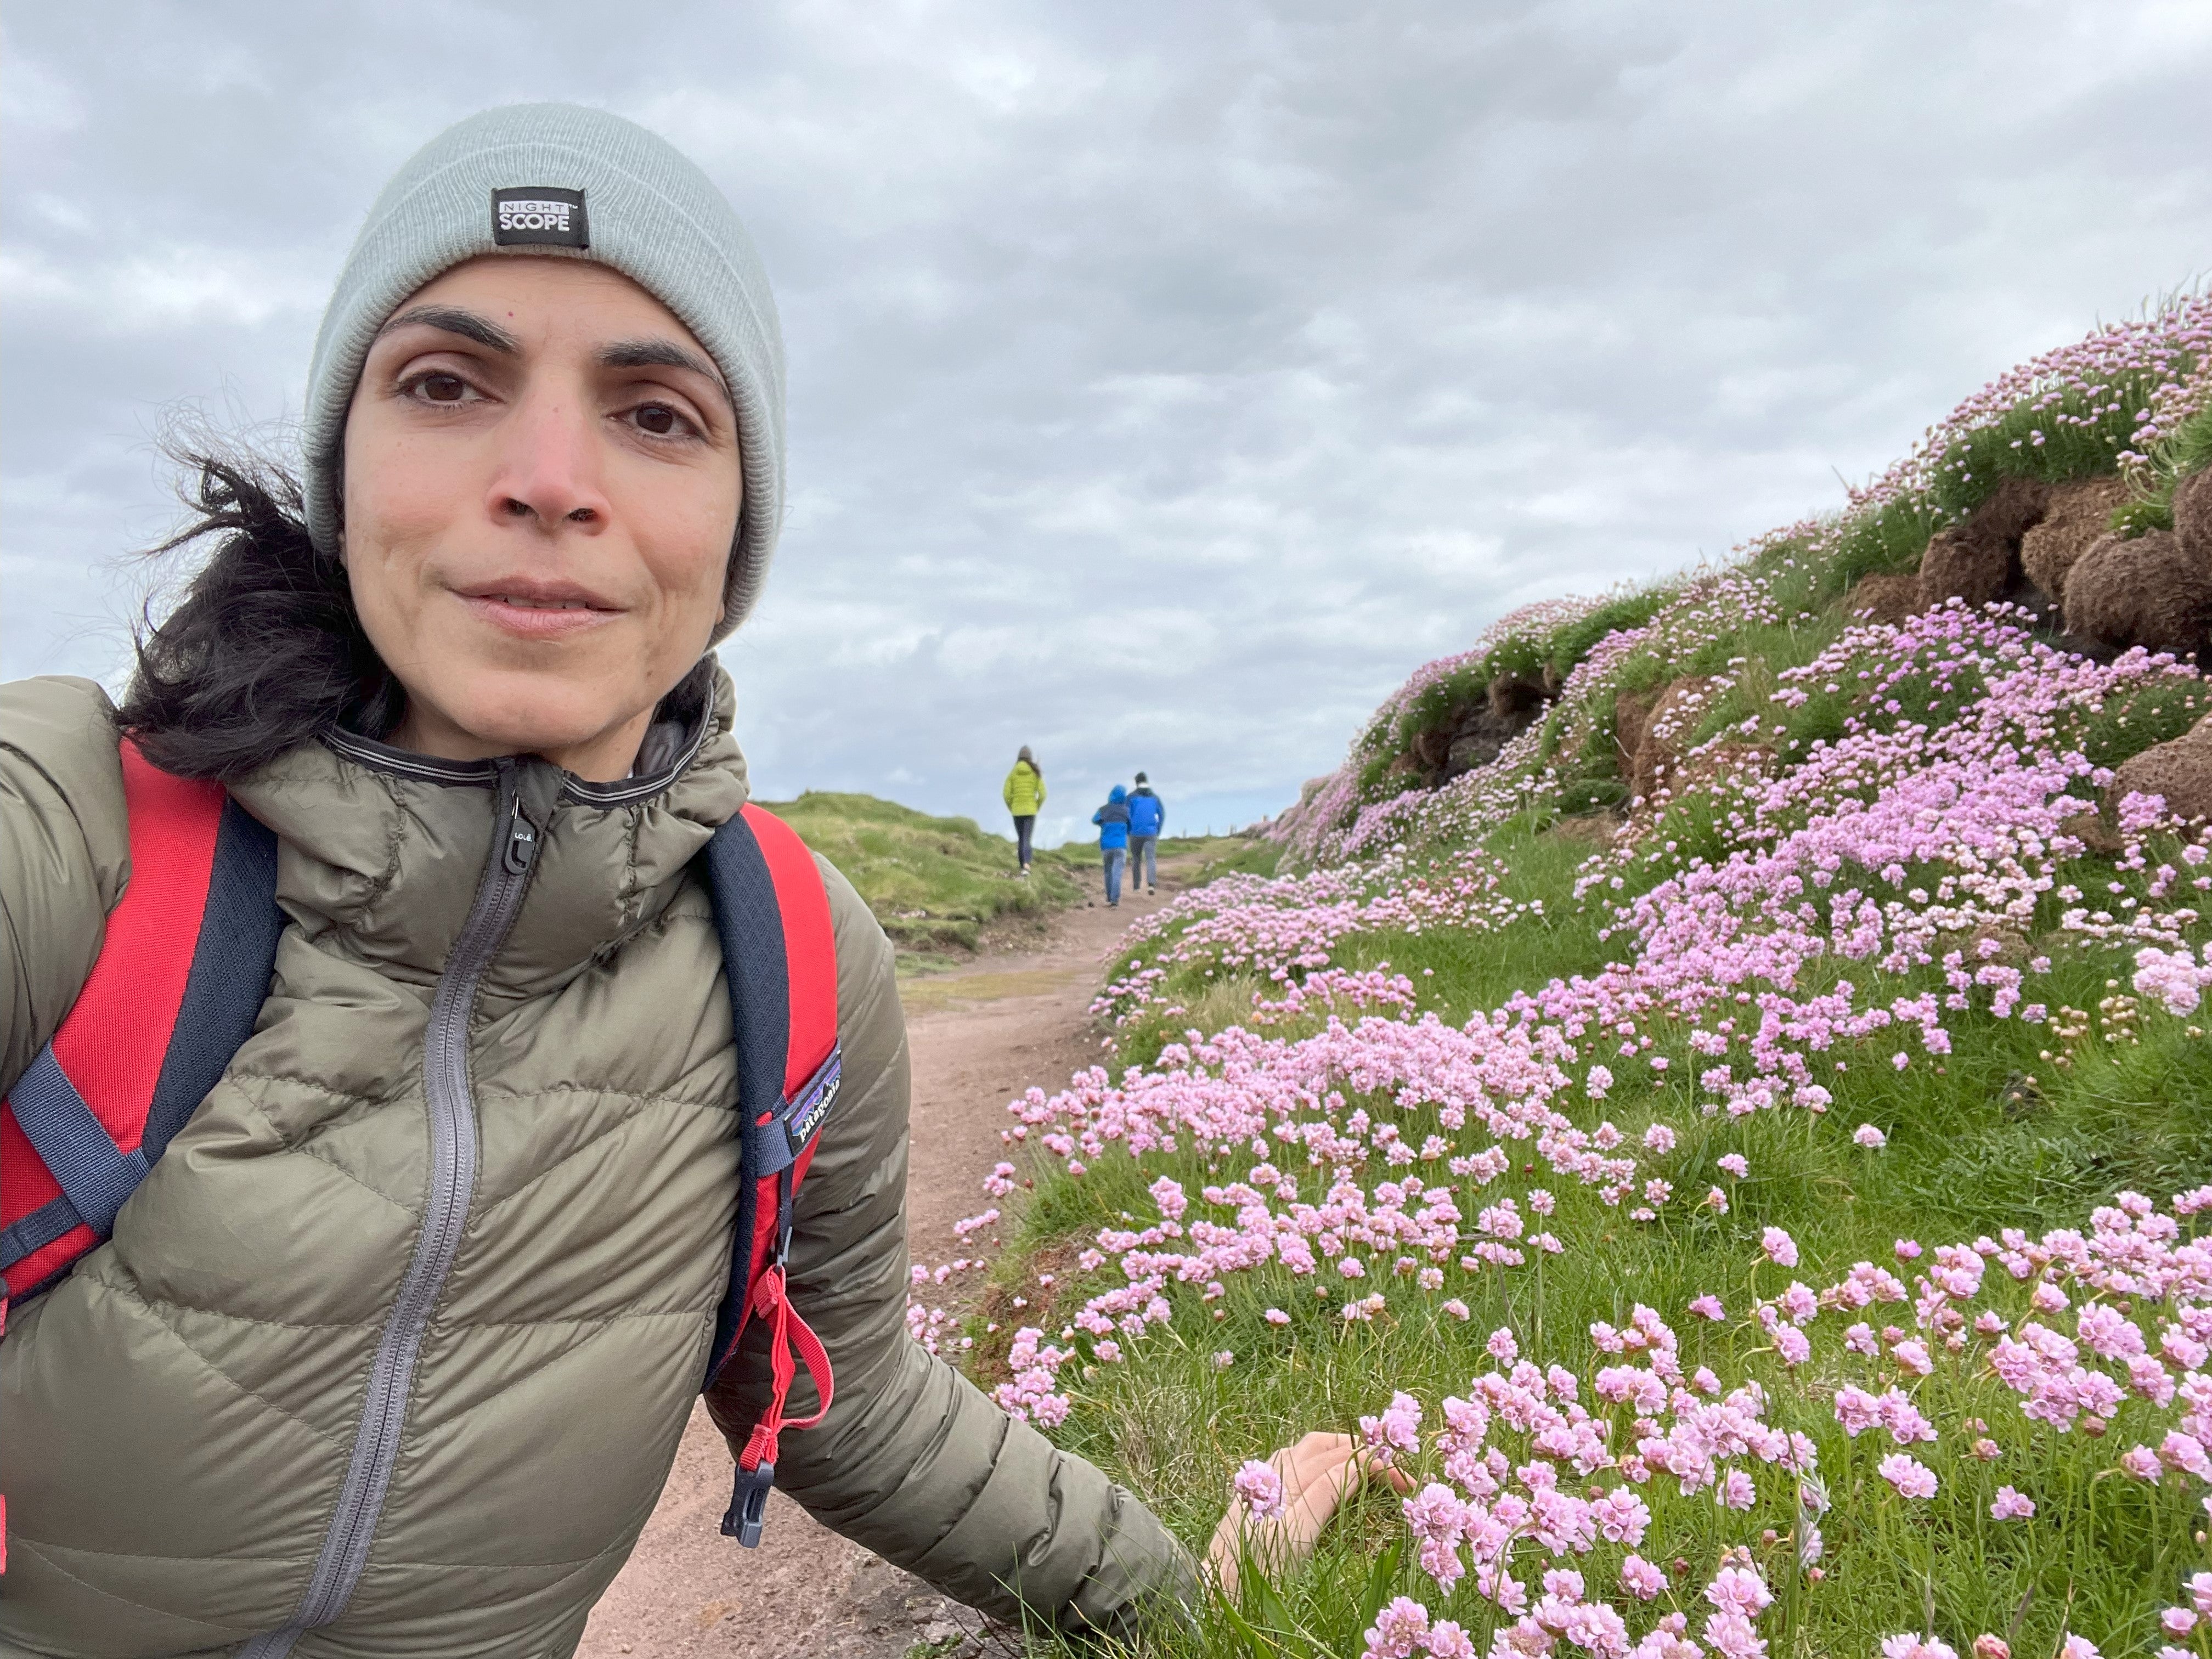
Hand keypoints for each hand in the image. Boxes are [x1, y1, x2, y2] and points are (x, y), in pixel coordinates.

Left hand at [1204, 1431, 1411, 1597]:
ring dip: (1342, 1452)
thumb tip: (1359, 1463)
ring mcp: (1270, 1478)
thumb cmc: (1260, 1559)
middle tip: (1392, 1467)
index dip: (1378, 1463)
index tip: (1408, 1481)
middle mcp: (1279, 1466)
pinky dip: (1323, 1463)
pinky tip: (1330, 1478)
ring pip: (1312, 1451)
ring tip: (1368, 1466)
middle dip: (1361, 1450)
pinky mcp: (1265, 1494)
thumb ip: (1327, 1491)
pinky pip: (1299, 1464)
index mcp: (1290, 1472)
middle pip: (1327, 1444)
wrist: (1221, 1581)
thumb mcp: (1300, 1528)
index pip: (1344, 1456)